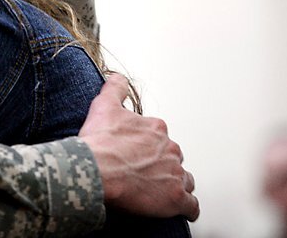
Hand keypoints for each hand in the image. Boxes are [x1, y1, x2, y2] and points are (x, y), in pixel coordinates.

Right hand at [78, 74, 199, 219]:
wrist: (95, 169)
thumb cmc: (99, 142)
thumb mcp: (104, 106)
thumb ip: (115, 89)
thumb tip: (118, 77)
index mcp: (157, 129)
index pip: (161, 138)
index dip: (149, 147)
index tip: (137, 154)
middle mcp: (171, 149)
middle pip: (174, 159)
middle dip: (163, 166)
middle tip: (144, 175)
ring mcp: (175, 174)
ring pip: (186, 180)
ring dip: (176, 185)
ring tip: (160, 193)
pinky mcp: (176, 198)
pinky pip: (191, 206)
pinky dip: (187, 208)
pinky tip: (179, 210)